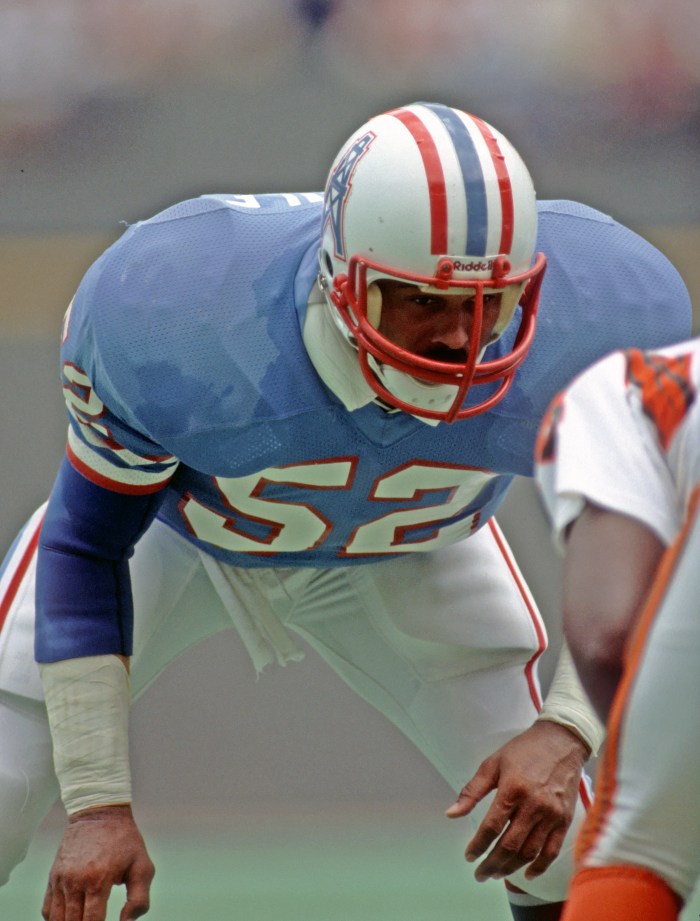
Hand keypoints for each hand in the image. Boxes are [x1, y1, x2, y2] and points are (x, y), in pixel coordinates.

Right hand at [42, 804, 154, 920]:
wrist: (99, 813)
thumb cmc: (124, 840)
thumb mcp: (142, 865)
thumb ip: (139, 899)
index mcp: (98, 880)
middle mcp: (75, 882)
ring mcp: (60, 880)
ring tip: (85, 919)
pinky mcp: (53, 877)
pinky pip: (47, 910)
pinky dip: (57, 920)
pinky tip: (71, 917)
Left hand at [445, 720, 587, 882]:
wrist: (561, 741)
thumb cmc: (524, 750)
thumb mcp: (493, 764)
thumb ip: (472, 791)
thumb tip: (451, 814)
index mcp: (512, 789)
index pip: (491, 827)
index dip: (478, 845)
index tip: (469, 856)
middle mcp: (533, 805)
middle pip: (509, 845)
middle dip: (492, 863)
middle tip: (480, 874)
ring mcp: (551, 814)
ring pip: (529, 852)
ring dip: (511, 868)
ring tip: (497, 873)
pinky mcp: (564, 820)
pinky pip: (552, 851)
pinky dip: (539, 866)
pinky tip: (526, 874)